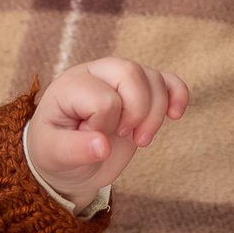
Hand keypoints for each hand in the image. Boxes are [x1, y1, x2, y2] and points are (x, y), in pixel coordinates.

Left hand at [27, 58, 190, 198]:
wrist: (68, 160)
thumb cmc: (57, 153)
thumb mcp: (55, 155)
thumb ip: (74, 149)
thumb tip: (103, 146)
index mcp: (71, 85)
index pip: (102, 98)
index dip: (103, 125)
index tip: (91, 140)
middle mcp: (96, 73)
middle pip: (131, 73)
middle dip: (137, 112)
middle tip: (125, 137)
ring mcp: (120, 79)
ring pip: (153, 78)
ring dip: (156, 114)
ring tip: (140, 140)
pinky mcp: (141, 92)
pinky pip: (168, 80)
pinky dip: (178, 95)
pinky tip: (176, 115)